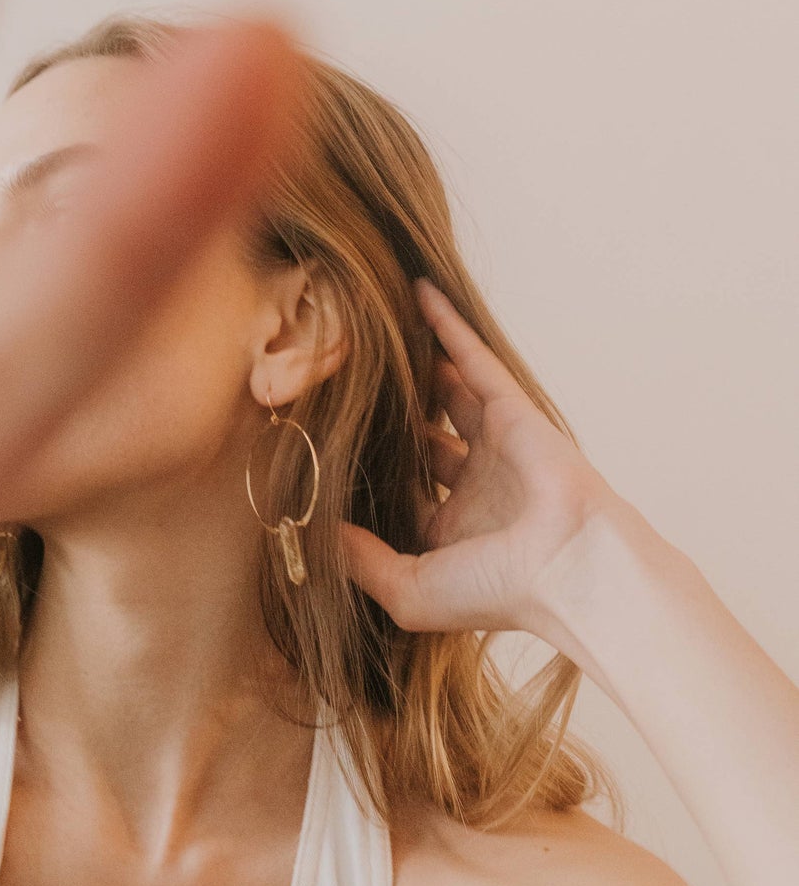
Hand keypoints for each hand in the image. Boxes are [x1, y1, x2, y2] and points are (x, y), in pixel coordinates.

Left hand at [339, 277, 620, 649]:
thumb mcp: (409, 590)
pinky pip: (473, 360)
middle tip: (351, 383)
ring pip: (448, 394)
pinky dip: (447, 327)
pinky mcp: (512, 409)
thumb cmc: (497, 589)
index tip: (326, 444)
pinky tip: (417, 294)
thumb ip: (360, 561)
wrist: (571, 567)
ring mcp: (496, 446)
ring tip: (378, 334)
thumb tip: (314, 531)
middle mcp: (475, 488)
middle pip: (425, 438)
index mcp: (452, 532)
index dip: (369, 471)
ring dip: (418, 366)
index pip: (403, 492)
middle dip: (396, 416)